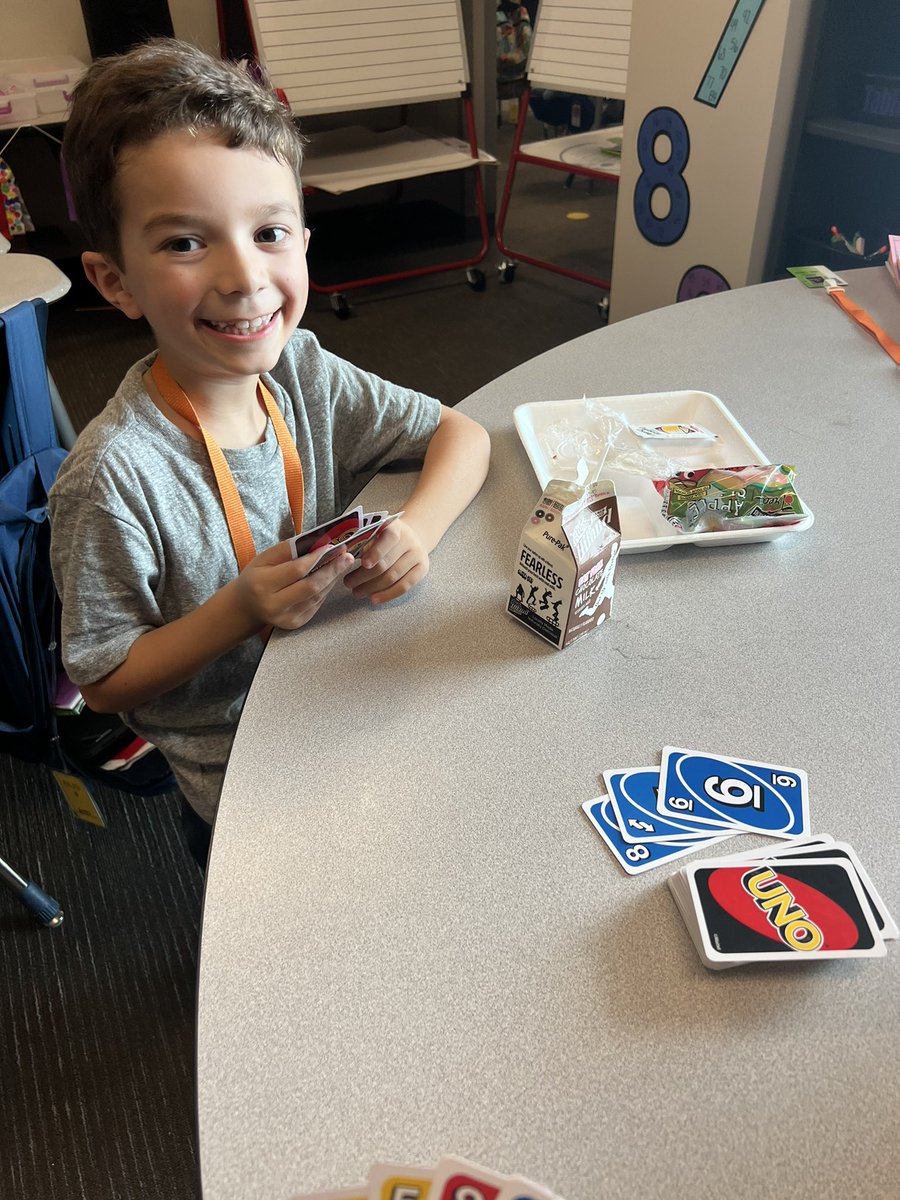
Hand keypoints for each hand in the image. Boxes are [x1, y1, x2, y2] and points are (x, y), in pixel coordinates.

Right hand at [232, 539, 353, 630]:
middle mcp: (275, 605)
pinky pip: (316, 604)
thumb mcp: (265, 559)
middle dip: (332, 570)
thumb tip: (318, 540)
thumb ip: (289, 550)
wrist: (246, 607)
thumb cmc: (256, 577)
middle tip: (347, 556)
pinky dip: (324, 589)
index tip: (332, 546)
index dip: (317, 557)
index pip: (297, 570)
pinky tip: (329, 577)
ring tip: (341, 563)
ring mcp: (287, 618)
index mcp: (263, 584)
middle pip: (312, 586)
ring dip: (331, 578)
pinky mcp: (296, 624)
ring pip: (317, 595)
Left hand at [343, 518, 428, 603]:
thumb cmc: (385, 536)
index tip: (362, 564)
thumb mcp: (376, 532)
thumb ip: (363, 541)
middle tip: (348, 583)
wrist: (413, 536)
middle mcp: (410, 540)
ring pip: (393, 576)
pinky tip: (374, 599)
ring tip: (356, 592)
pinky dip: (388, 595)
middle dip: (364, 576)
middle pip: (386, 563)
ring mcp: (418, 555)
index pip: (388, 539)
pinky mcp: (423, 569)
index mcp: (396, 527)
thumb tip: (344, 557)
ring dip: (372, 587)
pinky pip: (405, 586)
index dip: (375, 552)